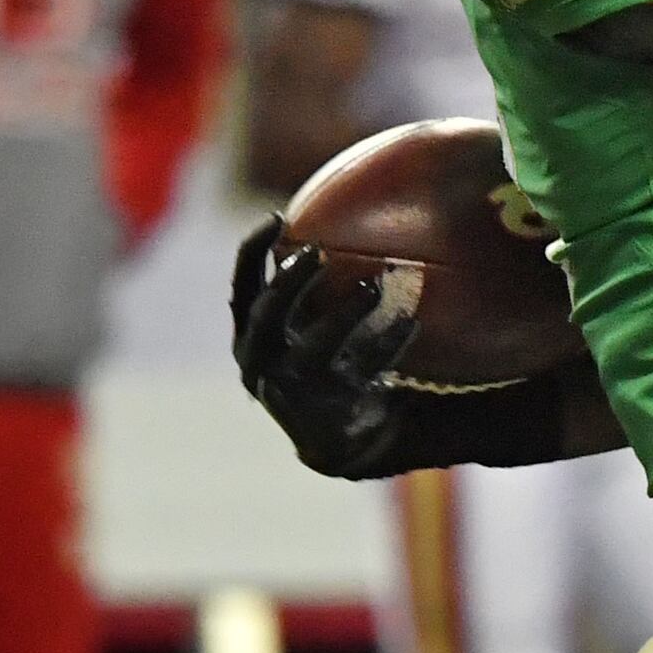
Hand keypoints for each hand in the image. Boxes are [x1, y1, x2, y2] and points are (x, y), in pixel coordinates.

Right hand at [230, 218, 422, 477]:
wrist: (341, 435)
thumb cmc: (325, 364)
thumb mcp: (305, 329)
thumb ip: (308, 291)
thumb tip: (337, 225)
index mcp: (251, 336)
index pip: (242, 288)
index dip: (252, 252)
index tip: (277, 217)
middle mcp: (261, 363)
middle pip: (267, 315)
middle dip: (290, 282)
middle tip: (317, 253)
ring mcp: (294, 388)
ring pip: (314, 346)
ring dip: (343, 314)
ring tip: (372, 285)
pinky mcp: (331, 407)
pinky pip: (362, 369)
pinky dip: (387, 343)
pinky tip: (410, 321)